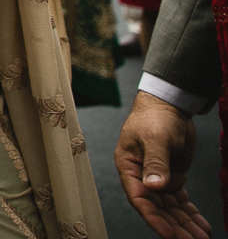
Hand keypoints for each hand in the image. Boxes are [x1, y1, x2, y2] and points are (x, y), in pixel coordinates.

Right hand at [115, 91, 209, 238]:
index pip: (139, 198)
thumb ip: (155, 162)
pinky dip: (191, 213)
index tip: (170, 235)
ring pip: (170, 208)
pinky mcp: (172, 178)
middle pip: (157, 208)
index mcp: (129, 168)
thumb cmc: (155, 118)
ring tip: (203, 237)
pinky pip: (180, 200)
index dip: (154, 218)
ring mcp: (157, 179)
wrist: (169, 106)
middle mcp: (141, 178)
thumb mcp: (156, 138)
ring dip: (185, 223)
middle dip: (175, 226)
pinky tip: (202, 225)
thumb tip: (154, 186)